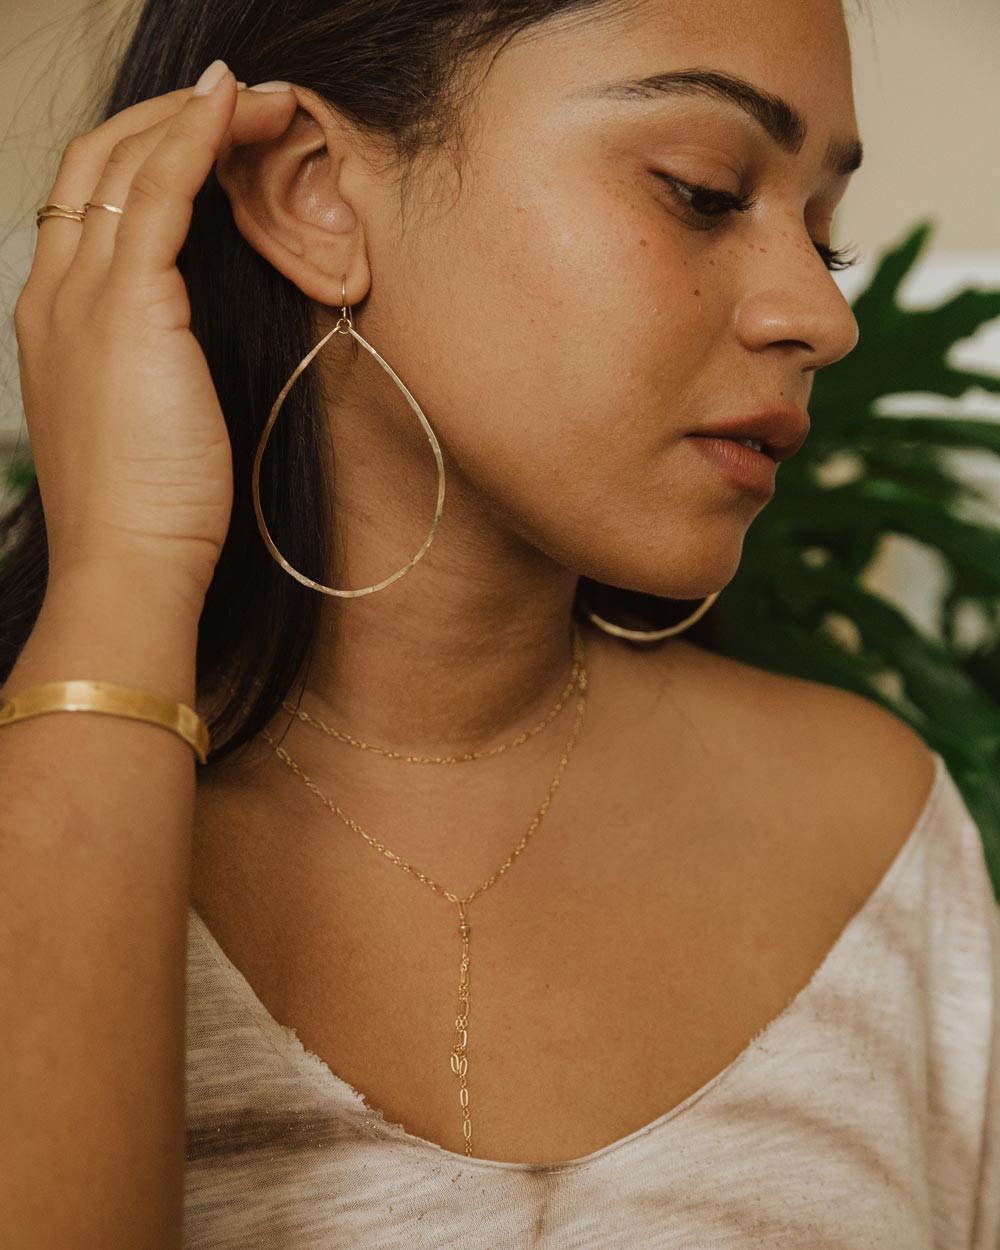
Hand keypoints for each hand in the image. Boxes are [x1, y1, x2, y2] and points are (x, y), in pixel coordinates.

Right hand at [12, 61, 296, 606]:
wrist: (128, 563)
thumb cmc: (151, 509)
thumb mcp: (146, 416)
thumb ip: (158, 359)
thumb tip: (196, 337)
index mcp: (55, 318)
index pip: (89, 203)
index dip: (150, 156)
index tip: (217, 140)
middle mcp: (54, 292)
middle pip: (97, 163)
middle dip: (173, 118)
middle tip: (250, 104)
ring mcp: (79, 294)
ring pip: (126, 162)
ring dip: (197, 116)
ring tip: (267, 100)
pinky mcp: (126, 307)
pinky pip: (159, 191)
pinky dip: (195, 139)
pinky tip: (237, 108)